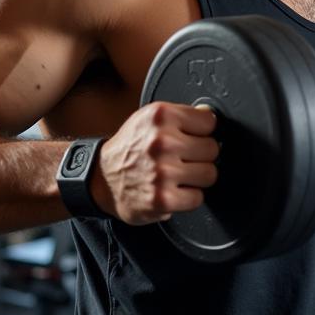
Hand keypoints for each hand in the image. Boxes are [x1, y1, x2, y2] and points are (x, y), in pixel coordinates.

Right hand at [94, 103, 219, 223]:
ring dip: (197, 177)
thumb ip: (181, 116)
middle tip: (183, 158)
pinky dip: (188, 197)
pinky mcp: (163, 198)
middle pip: (212, 148)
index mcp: (160, 116)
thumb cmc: (130, 148)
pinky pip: (198, 197)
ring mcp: (163, 172)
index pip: (209, 122)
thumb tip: (210, 115)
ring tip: (179, 174)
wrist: (102, 178)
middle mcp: (161, 142)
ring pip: (209, 173)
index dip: (202, 131)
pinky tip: (174, 189)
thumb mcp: (150, 119)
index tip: (192, 137)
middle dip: (201, 155)